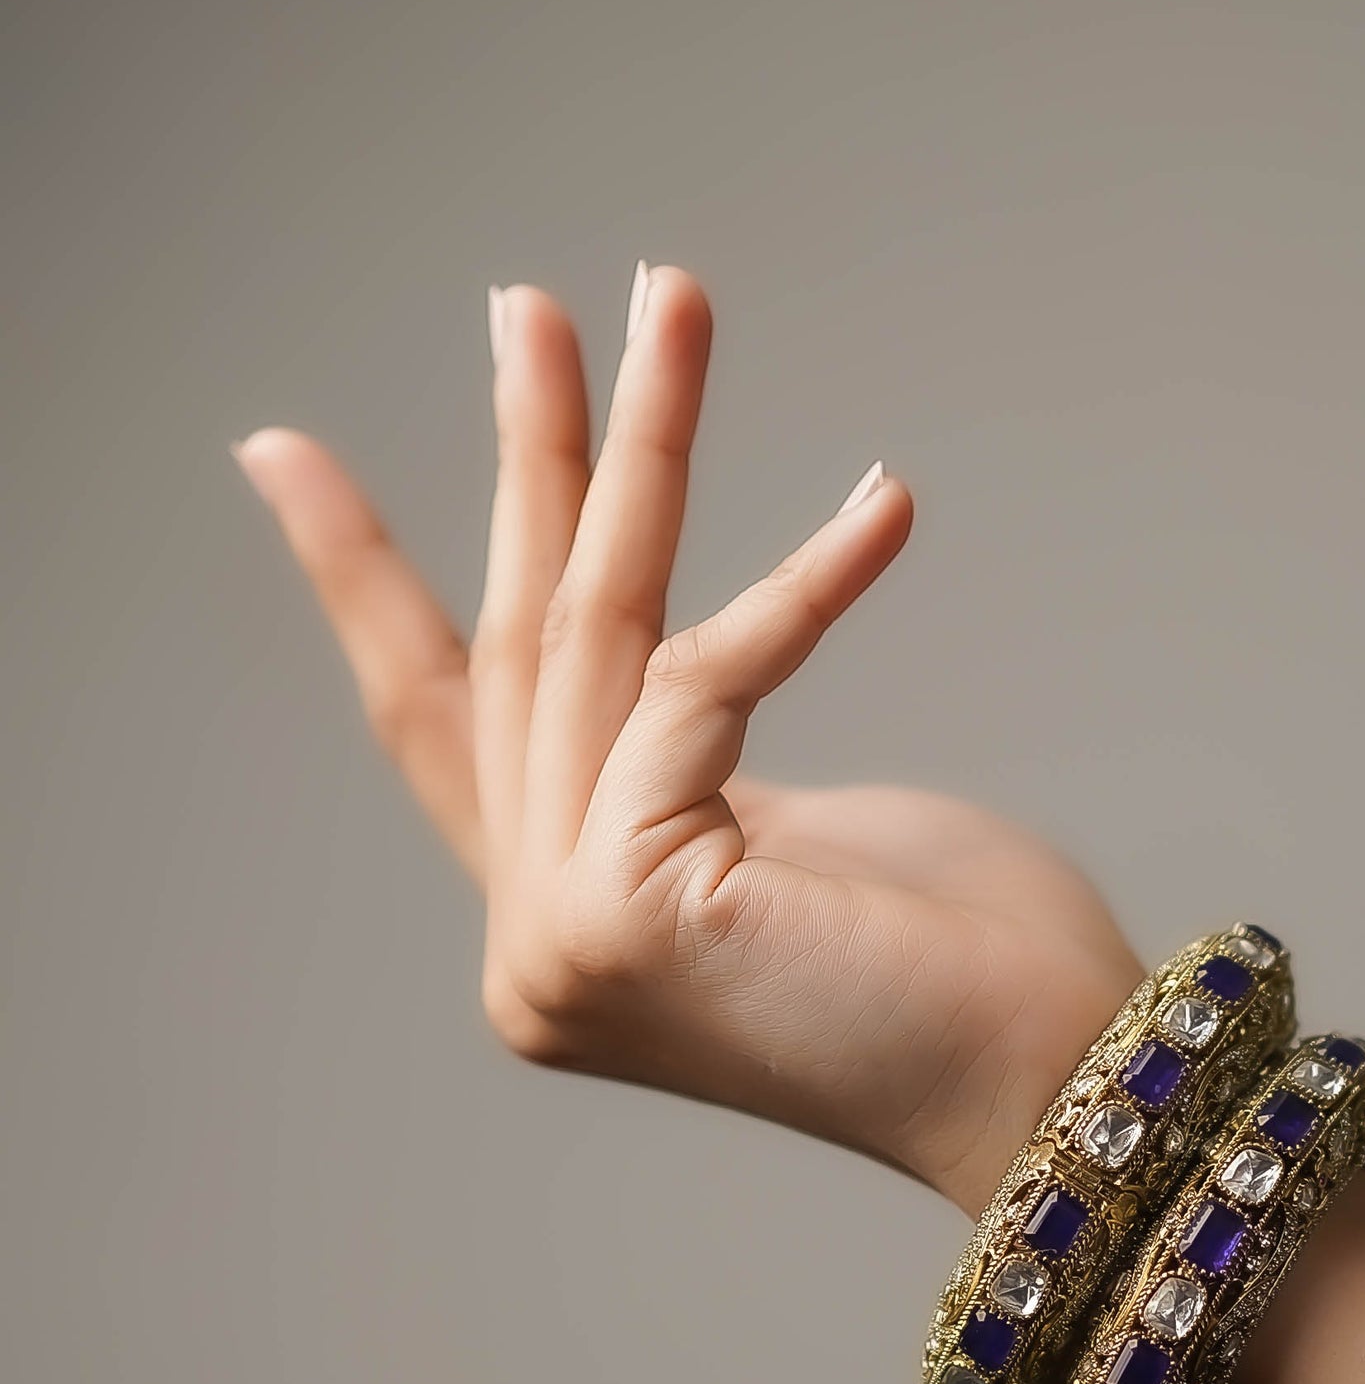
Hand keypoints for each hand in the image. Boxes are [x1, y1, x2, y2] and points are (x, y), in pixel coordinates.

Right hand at [236, 268, 1140, 1211]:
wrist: (1064, 1086)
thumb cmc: (964, 958)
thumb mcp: (793, 828)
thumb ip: (694, 759)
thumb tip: (669, 666)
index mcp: (571, 912)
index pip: (444, 721)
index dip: (360, 581)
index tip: (281, 450)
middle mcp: (539, 937)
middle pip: (518, 646)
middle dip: (526, 458)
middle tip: (525, 304)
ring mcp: (565, 940)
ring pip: (597, 631)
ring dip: (642, 445)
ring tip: (674, 296)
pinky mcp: (626, 917)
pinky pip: (711, 681)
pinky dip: (808, 583)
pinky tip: (888, 503)